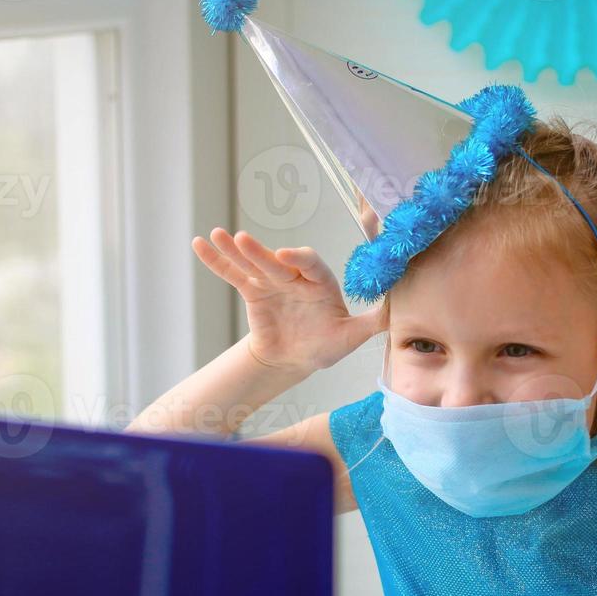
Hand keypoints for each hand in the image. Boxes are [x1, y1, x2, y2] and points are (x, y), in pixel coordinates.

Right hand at [192, 228, 385, 372]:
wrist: (294, 360)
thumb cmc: (324, 346)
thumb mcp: (349, 338)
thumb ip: (370, 323)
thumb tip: (396, 311)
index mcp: (320, 283)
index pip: (310, 265)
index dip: (300, 259)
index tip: (287, 256)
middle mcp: (295, 277)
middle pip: (276, 262)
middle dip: (260, 252)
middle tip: (243, 240)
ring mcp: (271, 281)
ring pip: (252, 263)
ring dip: (234, 250)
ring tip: (217, 235)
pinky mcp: (252, 291)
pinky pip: (233, 274)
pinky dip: (217, 261)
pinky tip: (200, 244)